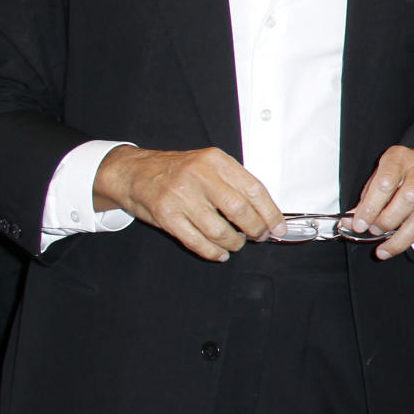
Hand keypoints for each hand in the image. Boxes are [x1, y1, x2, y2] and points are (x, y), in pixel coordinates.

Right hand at [93, 145, 285, 261]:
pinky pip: (196, 241)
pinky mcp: (166, 215)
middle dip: (255, 229)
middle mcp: (199, 175)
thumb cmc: (178, 171)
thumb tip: (265, 211)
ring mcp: (181, 196)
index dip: (270, 212)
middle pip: (239, 210)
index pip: (253, 188)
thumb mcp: (209, 164)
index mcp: (215, 160)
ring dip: (233, 243)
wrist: (135, 172)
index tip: (278, 226)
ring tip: (236, 244)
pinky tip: (220, 253)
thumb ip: (234, 183)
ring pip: (219, 230)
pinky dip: (212, 252)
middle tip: (259, 237)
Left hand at [351, 146, 413, 258]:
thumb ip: (366, 198)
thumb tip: (351, 223)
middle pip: (408, 200)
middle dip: (387, 222)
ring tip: (385, 248)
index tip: (358, 225)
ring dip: (400, 240)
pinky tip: (403, 240)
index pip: (385, 184)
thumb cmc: (398, 170)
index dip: (370, 208)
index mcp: (399, 158)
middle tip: (374, 232)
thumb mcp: (378, 175)